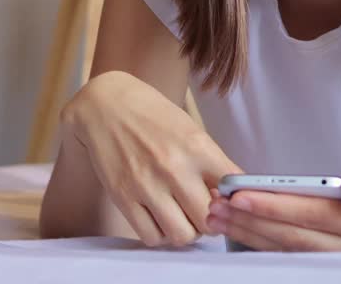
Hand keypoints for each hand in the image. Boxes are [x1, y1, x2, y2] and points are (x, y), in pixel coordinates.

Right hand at [64, 70, 241, 246]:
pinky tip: (159, 218)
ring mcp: (147, 186)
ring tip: (180, 216)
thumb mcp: (191, 130)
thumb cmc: (153, 115)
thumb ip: (211, 163)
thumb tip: (229, 198)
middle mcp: (175, 168)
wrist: (106, 105)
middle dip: (211, 221)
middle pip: (209, 221)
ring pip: (182, 235)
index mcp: (198, 148)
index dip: (235, 200)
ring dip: (186, 231)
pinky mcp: (123, 198)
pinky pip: (151, 236)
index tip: (228, 201)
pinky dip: (159, 233)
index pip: (233, 189)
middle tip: (202, 212)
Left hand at [206, 153, 340, 251]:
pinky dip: (270, 250)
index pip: (313, 215)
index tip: (240, 195)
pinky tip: (244, 237)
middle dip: (250, 224)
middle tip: (214, 209)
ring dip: (252, 239)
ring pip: (293, 254)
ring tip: (219, 222)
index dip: (273, 206)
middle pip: (294, 239)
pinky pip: (301, 261)